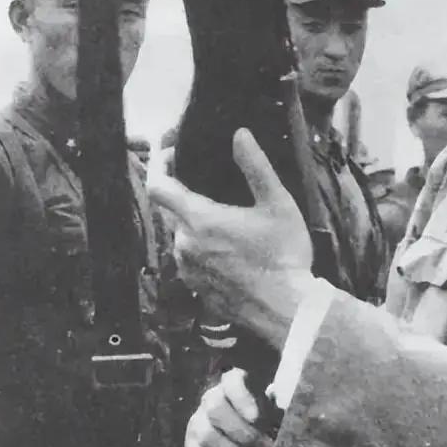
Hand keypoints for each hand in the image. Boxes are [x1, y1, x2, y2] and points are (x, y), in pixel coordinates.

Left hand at [149, 129, 314, 347]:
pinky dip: (203, 248)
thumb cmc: (283, 255)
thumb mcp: (277, 204)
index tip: (170, 152)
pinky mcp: (197, 289)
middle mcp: (185, 245)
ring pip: (182, 236)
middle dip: (184, 194)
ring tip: (226, 219)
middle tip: (209, 184)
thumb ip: (255, 166)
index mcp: (199, 220)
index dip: (159, 164)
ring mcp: (188, 270)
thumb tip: (240, 135)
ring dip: (196, 223)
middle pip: (171, 210)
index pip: (158, 186)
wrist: (288, 312)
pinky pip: (191, 260)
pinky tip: (229, 249)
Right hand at [185, 368, 273, 446]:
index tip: (257, 418)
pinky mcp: (191, 445)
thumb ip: (274, 412)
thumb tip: (281, 416)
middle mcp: (210, 397)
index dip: (242, 398)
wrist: (240, 431)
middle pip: (216, 408)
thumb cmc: (262, 419)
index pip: (232, 381)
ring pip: (207, 435)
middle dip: (243, 433)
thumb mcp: (271, 410)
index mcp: (232, 383)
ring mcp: (197, 421)